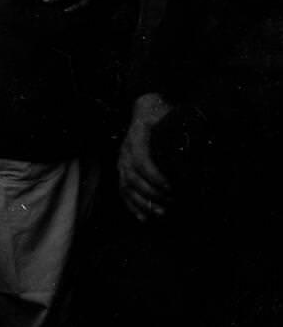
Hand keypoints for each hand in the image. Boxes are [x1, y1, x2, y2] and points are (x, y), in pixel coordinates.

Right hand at [118, 92, 173, 221]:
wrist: (145, 108)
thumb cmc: (160, 113)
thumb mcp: (171, 115)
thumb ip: (182, 128)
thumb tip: (205, 143)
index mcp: (136, 137)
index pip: (140, 160)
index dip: (154, 176)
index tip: (170, 187)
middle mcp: (125, 151)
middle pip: (132, 177)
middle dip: (152, 193)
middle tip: (171, 203)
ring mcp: (121, 161)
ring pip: (126, 186)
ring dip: (142, 202)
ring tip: (161, 213)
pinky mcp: (122, 169)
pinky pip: (123, 190)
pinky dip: (132, 205)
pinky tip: (143, 218)